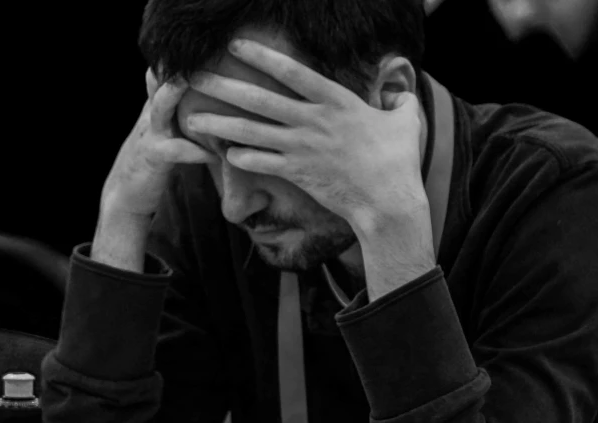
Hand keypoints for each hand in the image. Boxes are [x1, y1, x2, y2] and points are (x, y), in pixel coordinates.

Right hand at [101, 68, 216, 217]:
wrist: (126, 195)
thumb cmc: (153, 165)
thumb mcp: (165, 135)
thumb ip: (180, 117)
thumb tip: (213, 107)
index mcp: (156, 108)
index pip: (165, 75)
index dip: (182, 62)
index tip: (211, 50)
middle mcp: (150, 116)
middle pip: (160, 81)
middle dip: (180, 66)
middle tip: (205, 53)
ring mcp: (149, 135)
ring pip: (161, 107)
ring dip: (178, 94)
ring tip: (201, 86)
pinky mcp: (152, 158)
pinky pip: (175, 150)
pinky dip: (197, 151)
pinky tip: (217, 154)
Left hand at [186, 39, 429, 246]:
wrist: (387, 201)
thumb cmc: (398, 161)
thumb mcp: (405, 121)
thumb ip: (399, 101)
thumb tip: (399, 93)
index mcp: (336, 101)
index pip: (292, 71)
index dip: (261, 56)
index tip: (236, 46)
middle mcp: (313, 121)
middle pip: (259, 99)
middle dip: (224, 86)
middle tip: (195, 77)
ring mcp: (302, 148)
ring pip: (252, 132)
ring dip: (220, 124)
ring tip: (193, 119)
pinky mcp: (298, 174)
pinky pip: (263, 164)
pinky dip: (243, 159)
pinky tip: (224, 155)